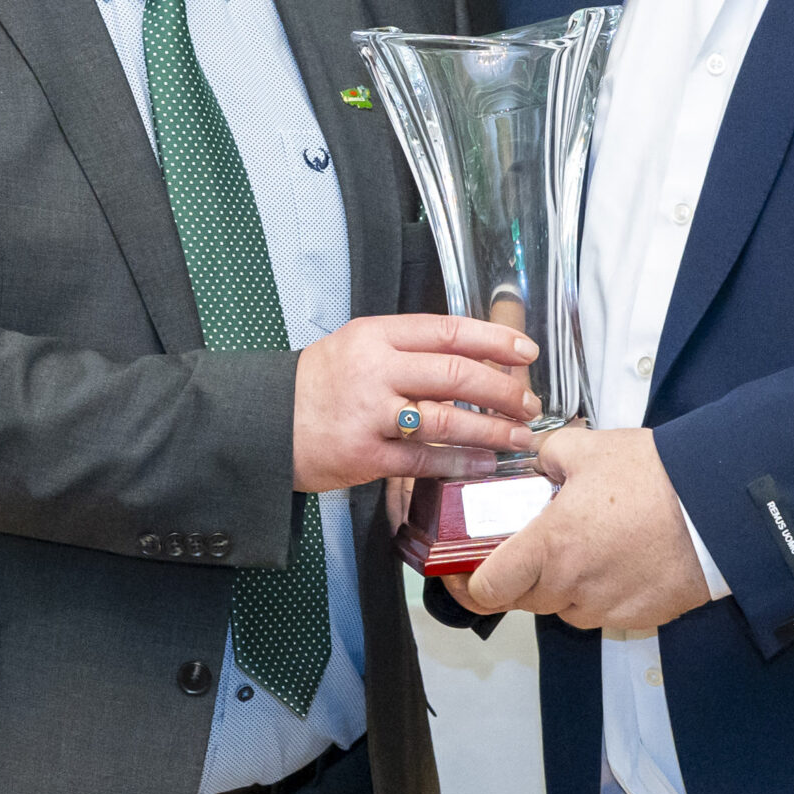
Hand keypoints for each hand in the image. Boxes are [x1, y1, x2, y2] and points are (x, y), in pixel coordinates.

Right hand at [294, 314, 540, 492]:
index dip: (494, 339)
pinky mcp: (365, 456)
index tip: (525, 351)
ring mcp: (370, 414)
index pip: (448, 330)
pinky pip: (424, 460)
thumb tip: (473, 356)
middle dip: (503, 390)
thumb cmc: (317, 384)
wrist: (264, 423)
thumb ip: (408, 348)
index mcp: (376, 335)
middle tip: (529, 402)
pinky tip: (484, 463)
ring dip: (492, 429)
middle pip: (456, 374)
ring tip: (518, 435)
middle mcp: (375, 370)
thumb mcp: (357, 345)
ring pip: (447, 419)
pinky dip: (459, 462)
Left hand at [450, 426, 710, 629]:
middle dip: (520, 575)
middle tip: (533, 544)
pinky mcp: (640, 618)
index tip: (464, 571)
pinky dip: (601, 590)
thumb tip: (536, 463)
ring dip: (562, 584)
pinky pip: (603, 611)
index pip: (486, 590)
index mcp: (550, 546)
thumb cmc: (656, 476)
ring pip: (563, 607)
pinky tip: (619, 557)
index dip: (468, 584)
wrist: (720, 507)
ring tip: (586, 544)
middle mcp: (573, 586)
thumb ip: (548, 456)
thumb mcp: (588, 448)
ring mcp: (607, 607)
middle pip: (523, 601)